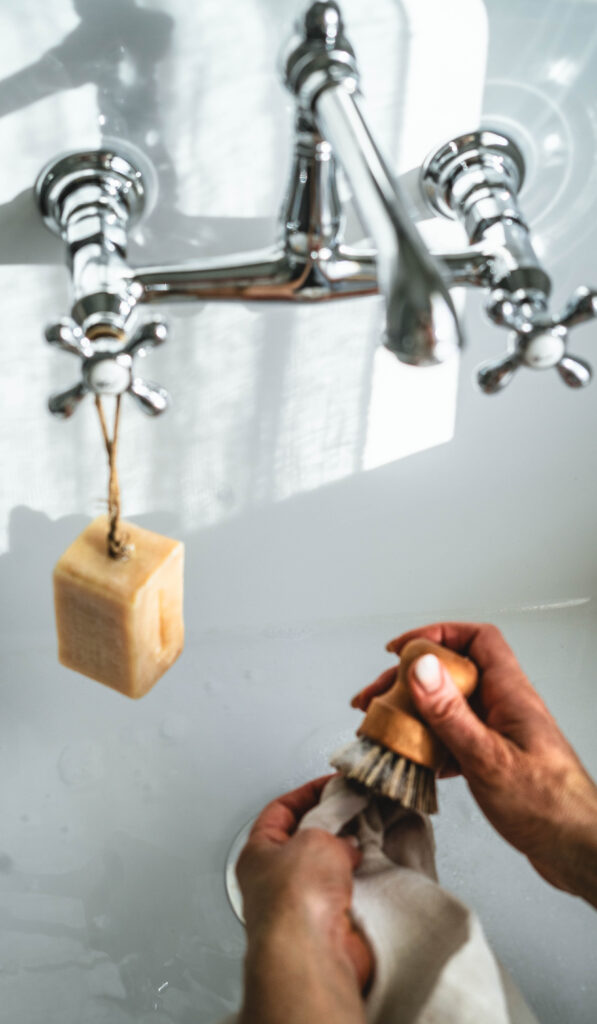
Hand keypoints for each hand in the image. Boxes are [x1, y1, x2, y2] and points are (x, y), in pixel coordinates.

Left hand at [236, 776, 370, 1023]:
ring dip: (348, 856)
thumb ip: (330, 830)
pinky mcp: (326, 925)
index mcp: (258, 853)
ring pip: (329, 868)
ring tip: (364, 841)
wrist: (312, 951)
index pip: (280, 810)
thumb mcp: (314, 837)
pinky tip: (370, 873)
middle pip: (306, 839)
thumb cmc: (294, 900)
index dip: (307, 792)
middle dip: (332, 826)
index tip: (332, 784)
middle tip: (353, 811)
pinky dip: (360, 883)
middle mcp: (275, 880)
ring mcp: (301, 904)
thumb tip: (345, 841)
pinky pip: (347, 894)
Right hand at [353, 623, 596, 905]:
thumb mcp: (487, 758)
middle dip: (410, 679)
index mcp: (510, 693)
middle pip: (453, 673)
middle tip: (377, 695)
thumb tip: (423, 667)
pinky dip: (431, 743)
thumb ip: (451, 712)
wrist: (578, 850)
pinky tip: (415, 759)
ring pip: (451, 708)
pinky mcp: (496, 759)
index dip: (438, 634)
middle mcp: (506, 706)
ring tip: (383, 726)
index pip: (476, 639)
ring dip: (415, 713)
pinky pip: (456, 737)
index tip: (402, 648)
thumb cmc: (548, 808)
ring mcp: (501, 732)